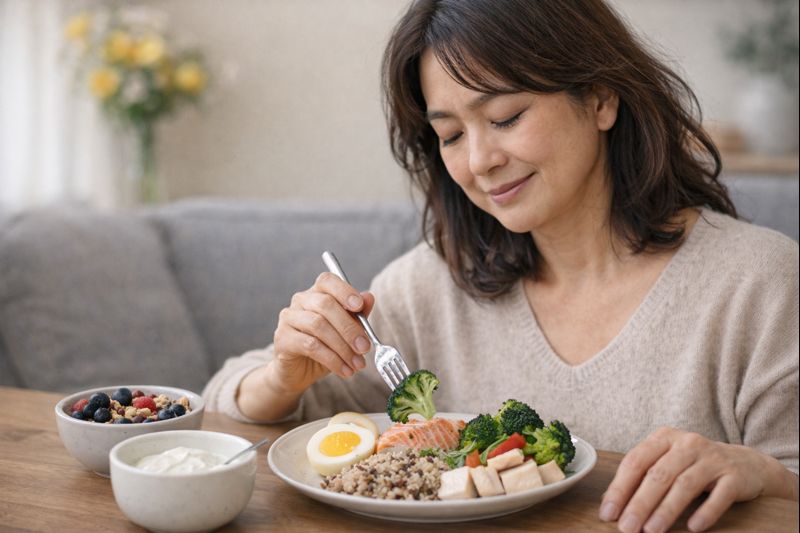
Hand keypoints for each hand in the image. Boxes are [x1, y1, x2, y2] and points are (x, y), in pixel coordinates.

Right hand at [271, 272, 374, 393]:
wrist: (297, 373)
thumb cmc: (324, 348)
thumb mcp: (345, 333)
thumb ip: (357, 315)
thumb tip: (369, 297)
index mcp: (316, 293)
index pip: (328, 281)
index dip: (344, 291)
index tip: (360, 306)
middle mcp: (300, 301)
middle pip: (325, 304)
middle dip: (349, 327)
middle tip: (365, 347)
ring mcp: (288, 318)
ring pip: (318, 326)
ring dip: (343, 347)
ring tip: (357, 364)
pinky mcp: (282, 339)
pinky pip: (310, 346)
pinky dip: (332, 359)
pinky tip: (344, 370)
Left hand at [599, 427, 772, 532]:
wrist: (746, 464)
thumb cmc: (694, 465)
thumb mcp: (667, 462)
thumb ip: (642, 476)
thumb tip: (609, 502)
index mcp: (664, 438)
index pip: (635, 461)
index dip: (619, 488)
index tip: (608, 513)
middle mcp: (687, 443)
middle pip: (658, 474)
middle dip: (639, 503)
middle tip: (626, 527)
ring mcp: (712, 458)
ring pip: (684, 485)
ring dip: (666, 510)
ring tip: (651, 531)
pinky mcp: (734, 476)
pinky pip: (719, 495)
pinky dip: (706, 511)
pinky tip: (693, 527)